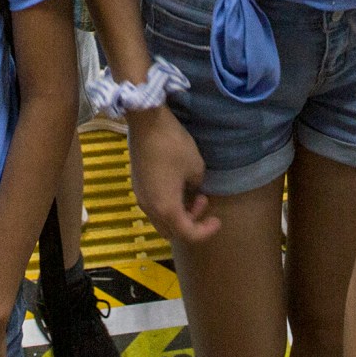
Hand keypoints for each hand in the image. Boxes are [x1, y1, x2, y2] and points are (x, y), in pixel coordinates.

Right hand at [128, 106, 218, 242]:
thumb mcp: (196, 167)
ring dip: (178, 214)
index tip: (217, 220)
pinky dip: (168, 205)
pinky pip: (154, 206)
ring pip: (161, 220)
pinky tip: (177, 185)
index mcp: (166, 208)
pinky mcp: (137, 185)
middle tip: (202, 201)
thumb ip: (196, 186)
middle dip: (190, 224)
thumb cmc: (173, 146)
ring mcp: (140, 197)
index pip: (188, 234)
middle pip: (171, 232)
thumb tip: (191, 188)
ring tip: (192, 192)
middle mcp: (150, 208)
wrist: (146, 123)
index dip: (205, 231)